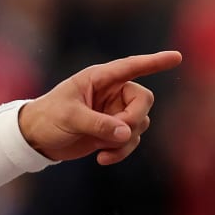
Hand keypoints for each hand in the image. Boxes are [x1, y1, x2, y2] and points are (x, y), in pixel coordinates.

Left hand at [18, 50, 180, 165]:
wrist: (37, 139)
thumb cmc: (48, 118)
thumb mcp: (70, 118)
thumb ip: (98, 124)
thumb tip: (126, 133)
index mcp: (100, 78)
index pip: (132, 66)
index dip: (155, 62)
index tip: (177, 57)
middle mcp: (112, 92)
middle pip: (144, 100)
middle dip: (134, 120)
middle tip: (116, 134)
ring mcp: (115, 112)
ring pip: (140, 123)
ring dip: (126, 140)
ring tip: (101, 149)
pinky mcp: (113, 131)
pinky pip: (131, 139)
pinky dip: (121, 151)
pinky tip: (101, 158)